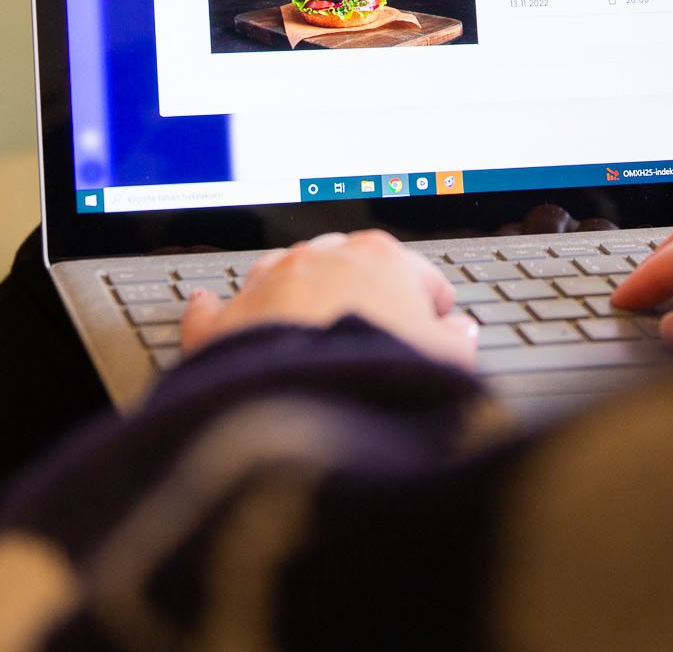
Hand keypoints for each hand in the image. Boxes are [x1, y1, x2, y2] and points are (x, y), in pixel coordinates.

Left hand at [181, 230, 479, 369]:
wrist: (303, 413)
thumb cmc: (377, 379)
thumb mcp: (445, 365)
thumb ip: (455, 343)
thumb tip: (458, 335)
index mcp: (381, 259)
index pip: (416, 274)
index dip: (430, 306)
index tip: (432, 324)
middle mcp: (318, 260)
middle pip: (344, 265)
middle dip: (358, 292)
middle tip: (372, 329)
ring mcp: (265, 286)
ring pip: (280, 274)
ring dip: (292, 293)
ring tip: (304, 323)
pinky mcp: (222, 325)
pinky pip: (215, 308)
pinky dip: (217, 310)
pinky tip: (214, 308)